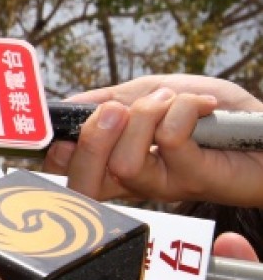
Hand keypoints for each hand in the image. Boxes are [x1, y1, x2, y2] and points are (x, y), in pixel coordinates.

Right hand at [43, 74, 262, 204]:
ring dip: (149, 116)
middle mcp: (135, 181)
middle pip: (83, 183)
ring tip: (174, 102)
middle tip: (115, 111)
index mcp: (119, 161)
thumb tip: (70, 104)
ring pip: (125, 162)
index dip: (59, 154)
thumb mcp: (157, 94)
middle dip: (91, 139)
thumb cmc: (219, 116)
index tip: (68, 128)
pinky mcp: (195, 180)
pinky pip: (172, 141)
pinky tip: (205, 107)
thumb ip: (115, 99)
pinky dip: (185, 109)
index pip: (69, 173)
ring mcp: (164, 185)